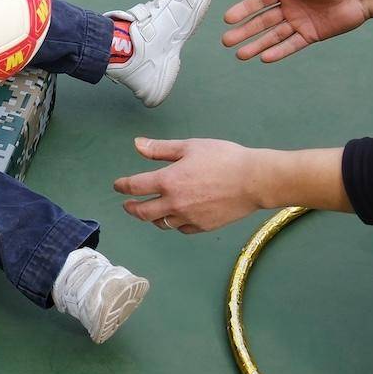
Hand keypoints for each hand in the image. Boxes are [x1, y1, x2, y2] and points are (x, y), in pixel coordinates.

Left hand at [112, 137, 264, 233]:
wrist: (254, 180)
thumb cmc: (224, 158)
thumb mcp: (190, 147)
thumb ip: (160, 149)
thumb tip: (137, 144)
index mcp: (168, 181)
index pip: (135, 186)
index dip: (123, 186)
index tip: (118, 186)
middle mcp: (174, 203)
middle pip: (142, 212)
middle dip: (131, 208)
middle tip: (128, 205)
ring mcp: (188, 217)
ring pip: (161, 223)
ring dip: (152, 217)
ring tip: (151, 211)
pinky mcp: (202, 227)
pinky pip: (181, 228)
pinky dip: (174, 223)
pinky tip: (176, 217)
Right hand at [220, 0, 370, 62]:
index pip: (259, 2)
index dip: (243, 10)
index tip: (228, 19)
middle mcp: (290, 6)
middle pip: (262, 22)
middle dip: (244, 32)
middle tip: (226, 42)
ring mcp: (300, 22)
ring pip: (273, 36)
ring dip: (257, 45)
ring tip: (240, 55)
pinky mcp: (311, 35)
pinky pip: (291, 45)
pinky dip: (278, 51)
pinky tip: (264, 58)